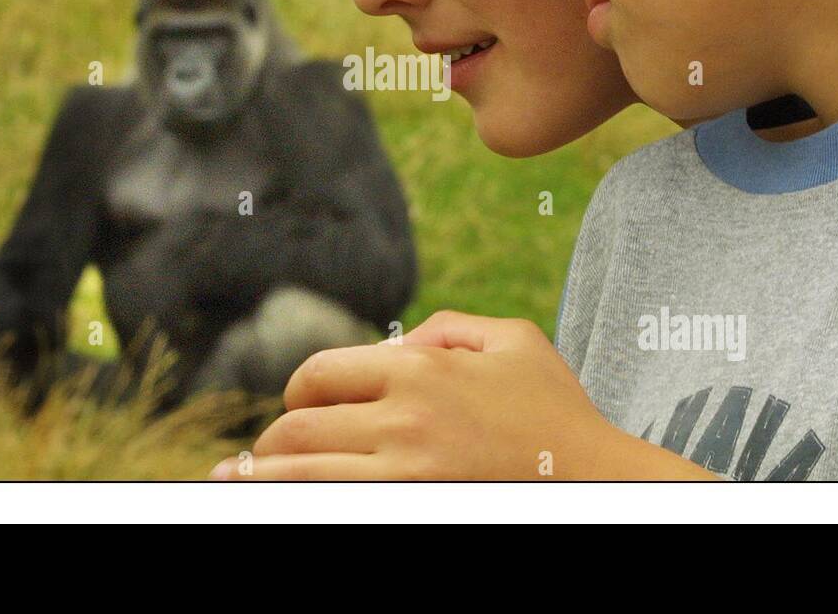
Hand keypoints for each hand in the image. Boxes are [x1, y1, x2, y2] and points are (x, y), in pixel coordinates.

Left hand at [208, 310, 712, 479]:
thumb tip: (402, 339)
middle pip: (297, 430)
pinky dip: (295, 504)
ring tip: (238, 484)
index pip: (321, 375)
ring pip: (300, 476)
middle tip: (263, 456)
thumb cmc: (557, 413)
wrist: (599, 482)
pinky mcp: (414, 511)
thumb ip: (450, 327)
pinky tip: (274, 504)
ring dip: (260, 480)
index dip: (298, 391)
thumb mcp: (514, 341)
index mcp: (421, 369)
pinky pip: (332, 508)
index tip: (300, 407)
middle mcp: (405, 420)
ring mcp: (407, 474)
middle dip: (271, 443)